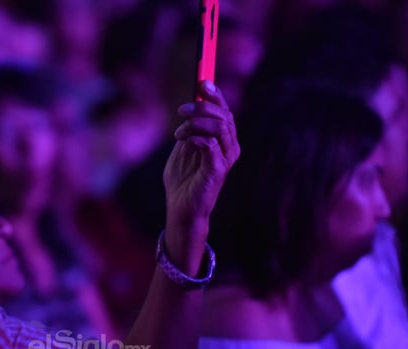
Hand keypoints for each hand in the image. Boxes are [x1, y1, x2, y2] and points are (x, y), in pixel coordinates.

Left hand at [163, 81, 239, 228]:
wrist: (180, 208)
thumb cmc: (182, 180)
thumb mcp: (184, 148)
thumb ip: (190, 129)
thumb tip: (190, 106)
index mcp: (223, 140)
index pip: (225, 111)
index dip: (216, 95)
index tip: (202, 82)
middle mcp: (230, 147)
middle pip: (225, 115)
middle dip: (203, 106)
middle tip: (181, 109)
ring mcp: (226, 158)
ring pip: (220, 126)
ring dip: (196, 123)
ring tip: (178, 133)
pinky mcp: (219, 169)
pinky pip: (211, 143)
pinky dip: (196, 137)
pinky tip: (185, 142)